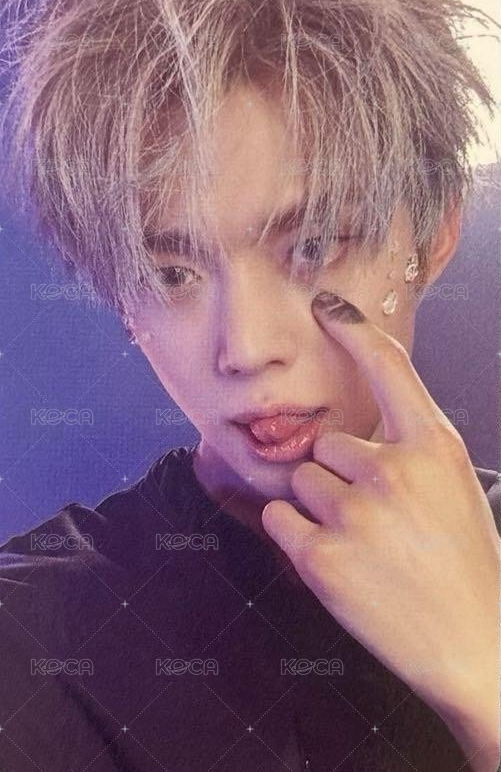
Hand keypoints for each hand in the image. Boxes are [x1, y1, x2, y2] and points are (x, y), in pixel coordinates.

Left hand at [261, 292, 500, 770]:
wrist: (475, 642)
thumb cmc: (462, 560)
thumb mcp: (452, 485)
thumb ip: (405, 448)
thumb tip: (347, 432)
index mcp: (433, 447)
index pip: (389, 369)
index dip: (355, 332)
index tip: (327, 306)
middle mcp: (393, 471)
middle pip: (325, 444)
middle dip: (338, 476)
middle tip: (375, 518)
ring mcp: (356, 515)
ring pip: (300, 481)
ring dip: (317, 507)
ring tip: (361, 543)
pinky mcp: (320, 559)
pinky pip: (278, 517)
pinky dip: (295, 535)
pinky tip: (337, 559)